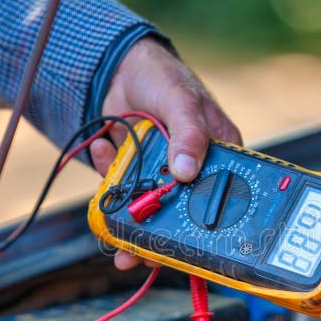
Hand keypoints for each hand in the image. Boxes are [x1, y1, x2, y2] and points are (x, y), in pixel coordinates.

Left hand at [91, 36, 240, 269]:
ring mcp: (160, 172)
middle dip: (160, 237)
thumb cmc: (164, 77)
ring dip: (130, 222)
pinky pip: (121, 186)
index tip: (187, 249)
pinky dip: (108, 177)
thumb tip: (186, 172)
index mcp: (218, 156)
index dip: (204, 227)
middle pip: (181, 212)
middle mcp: (192, 170)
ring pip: (148, 207)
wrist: (119, 65)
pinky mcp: (133, 169)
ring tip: (115, 236)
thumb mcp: (181, 101)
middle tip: (143, 256)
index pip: (218, 198)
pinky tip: (101, 149)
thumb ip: (188, 133)